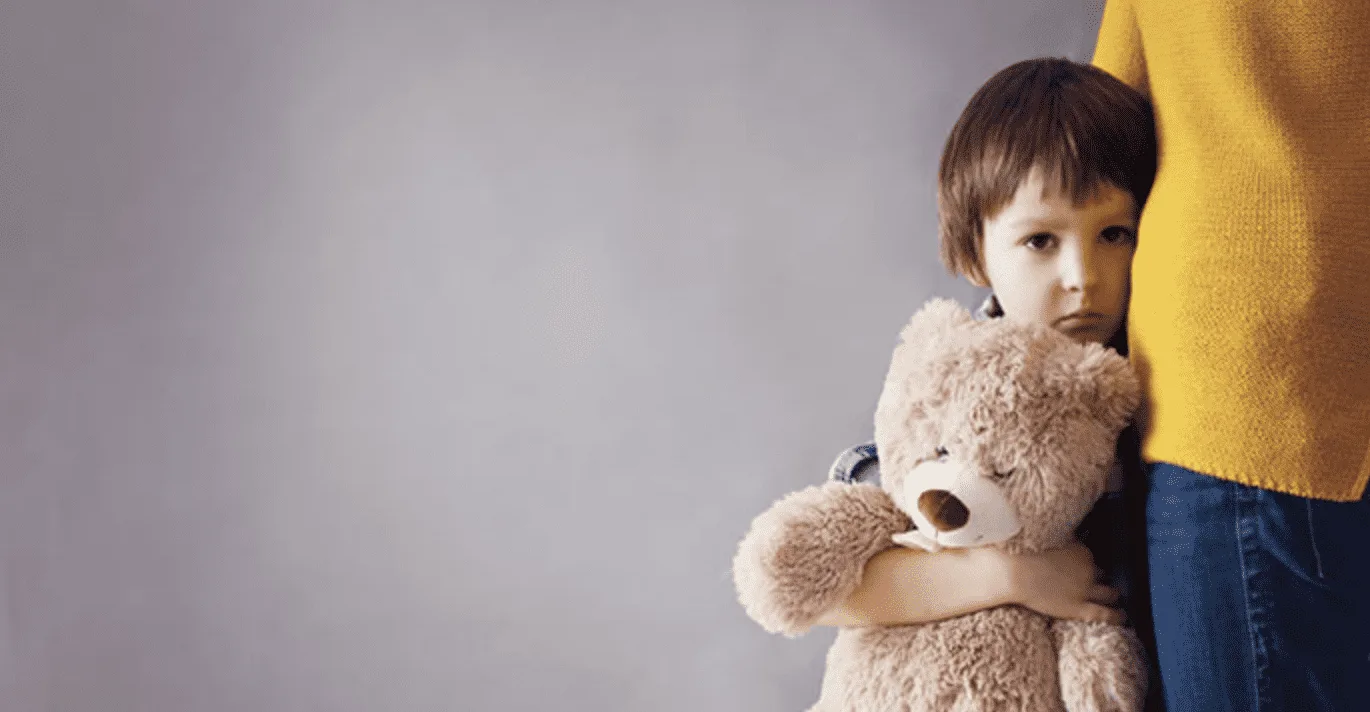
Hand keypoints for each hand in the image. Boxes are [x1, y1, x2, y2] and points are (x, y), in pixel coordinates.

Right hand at [1004, 542, 1123, 623]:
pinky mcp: (1078, 608)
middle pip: (1102, 573)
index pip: (1089, 557)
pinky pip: (1104, 614)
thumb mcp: (1045, 539)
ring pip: (1109, 593)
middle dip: (1101, 577)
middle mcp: (1087, 569)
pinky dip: (1116, 616)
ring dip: (1113, 595)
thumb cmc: (1022, 554)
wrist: (1012, 572)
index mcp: (1080, 551)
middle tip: (1100, 581)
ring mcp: (1084, 589)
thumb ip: (1060, 538)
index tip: (1081, 566)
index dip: (1087, 562)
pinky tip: (1122, 617)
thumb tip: (1067, 536)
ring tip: (1117, 598)